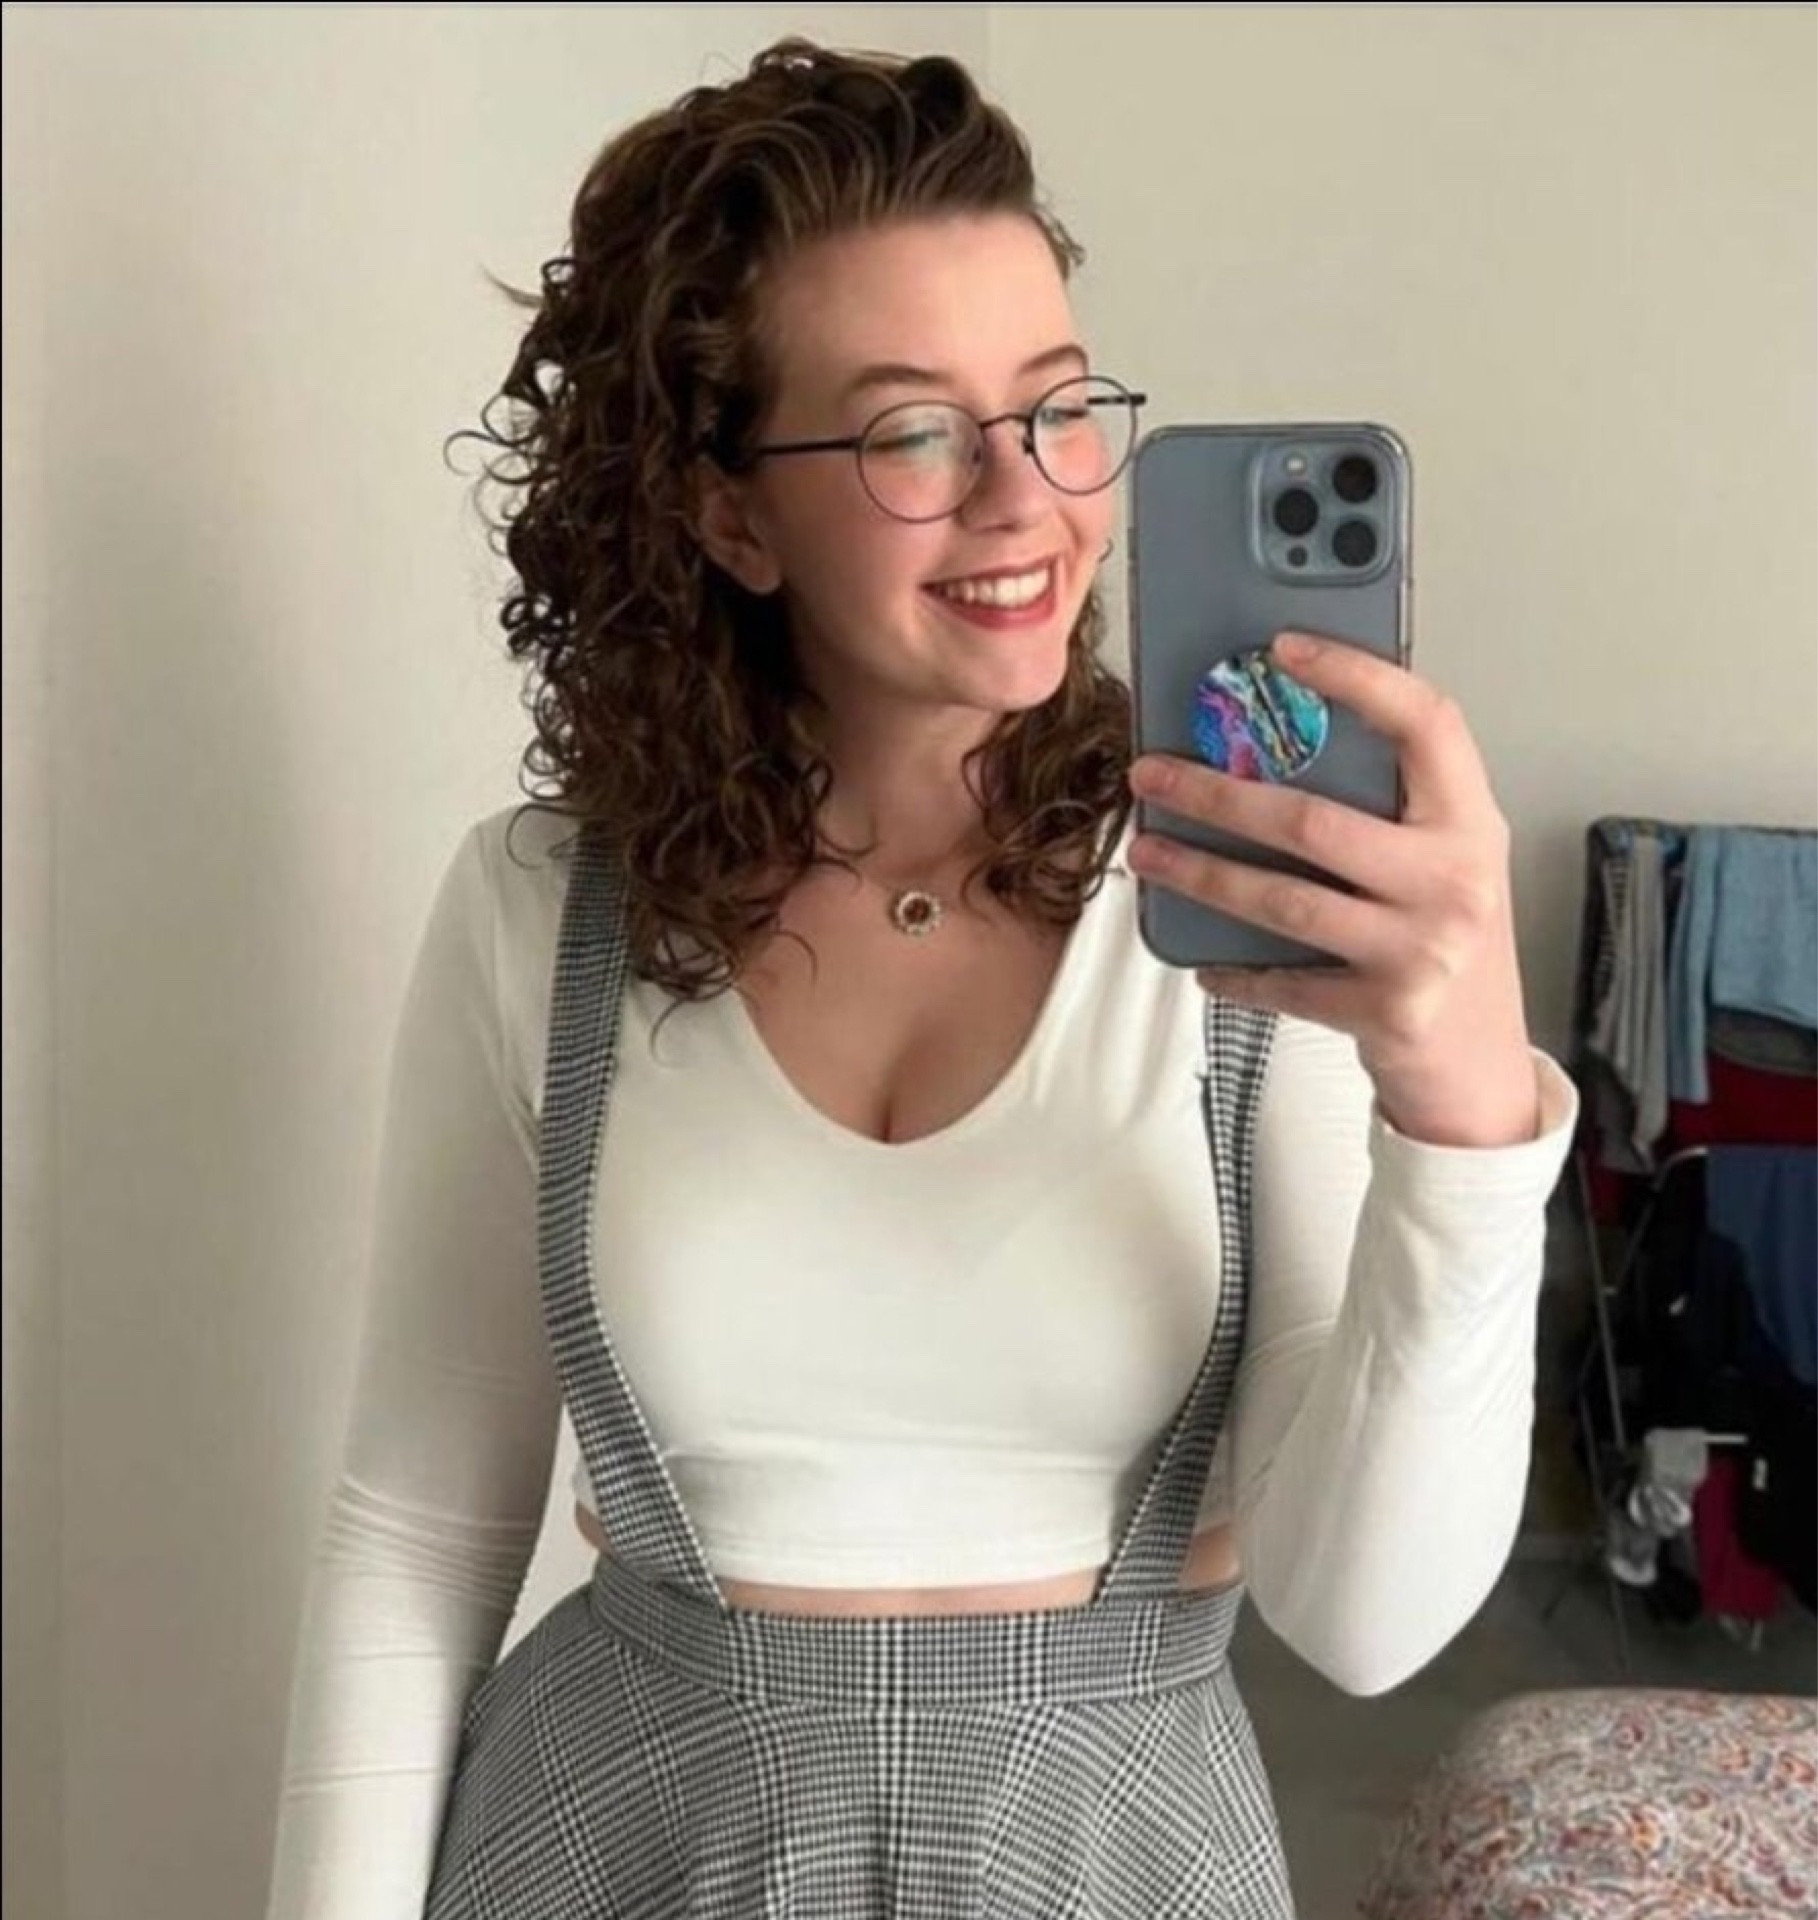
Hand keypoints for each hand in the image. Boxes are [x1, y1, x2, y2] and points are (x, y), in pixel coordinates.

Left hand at [1126, 631, 1539, 1147]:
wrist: (1482, 1068)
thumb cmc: (1448, 945)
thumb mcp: (1442, 864)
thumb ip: (1388, 810)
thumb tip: (1270, 746)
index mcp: (1471, 824)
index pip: (1427, 724)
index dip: (1359, 676)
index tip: (1285, 648)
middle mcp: (1454, 881)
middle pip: (1314, 820)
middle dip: (1217, 795)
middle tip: (1151, 775)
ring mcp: (1421, 950)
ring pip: (1284, 900)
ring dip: (1201, 875)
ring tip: (1146, 855)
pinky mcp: (1385, 1011)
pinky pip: (1284, 983)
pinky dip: (1235, 972)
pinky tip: (1200, 960)